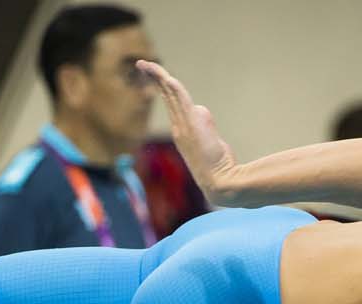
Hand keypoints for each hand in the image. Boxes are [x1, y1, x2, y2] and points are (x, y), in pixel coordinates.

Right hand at [137, 60, 240, 205]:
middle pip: (166, 96)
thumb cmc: (218, 167)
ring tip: (148, 64)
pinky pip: (181, 104)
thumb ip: (204, 123)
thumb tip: (199, 110)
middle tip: (142, 63)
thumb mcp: (212, 140)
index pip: (170, 103)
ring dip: (159, 77)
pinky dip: (174, 89)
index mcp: (181, 130)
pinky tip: (168, 78)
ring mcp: (183, 127)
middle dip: (154, 77)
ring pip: (171, 96)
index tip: (156, 74)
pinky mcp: (191, 128)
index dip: (162, 86)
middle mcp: (178, 127)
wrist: (219, 183)